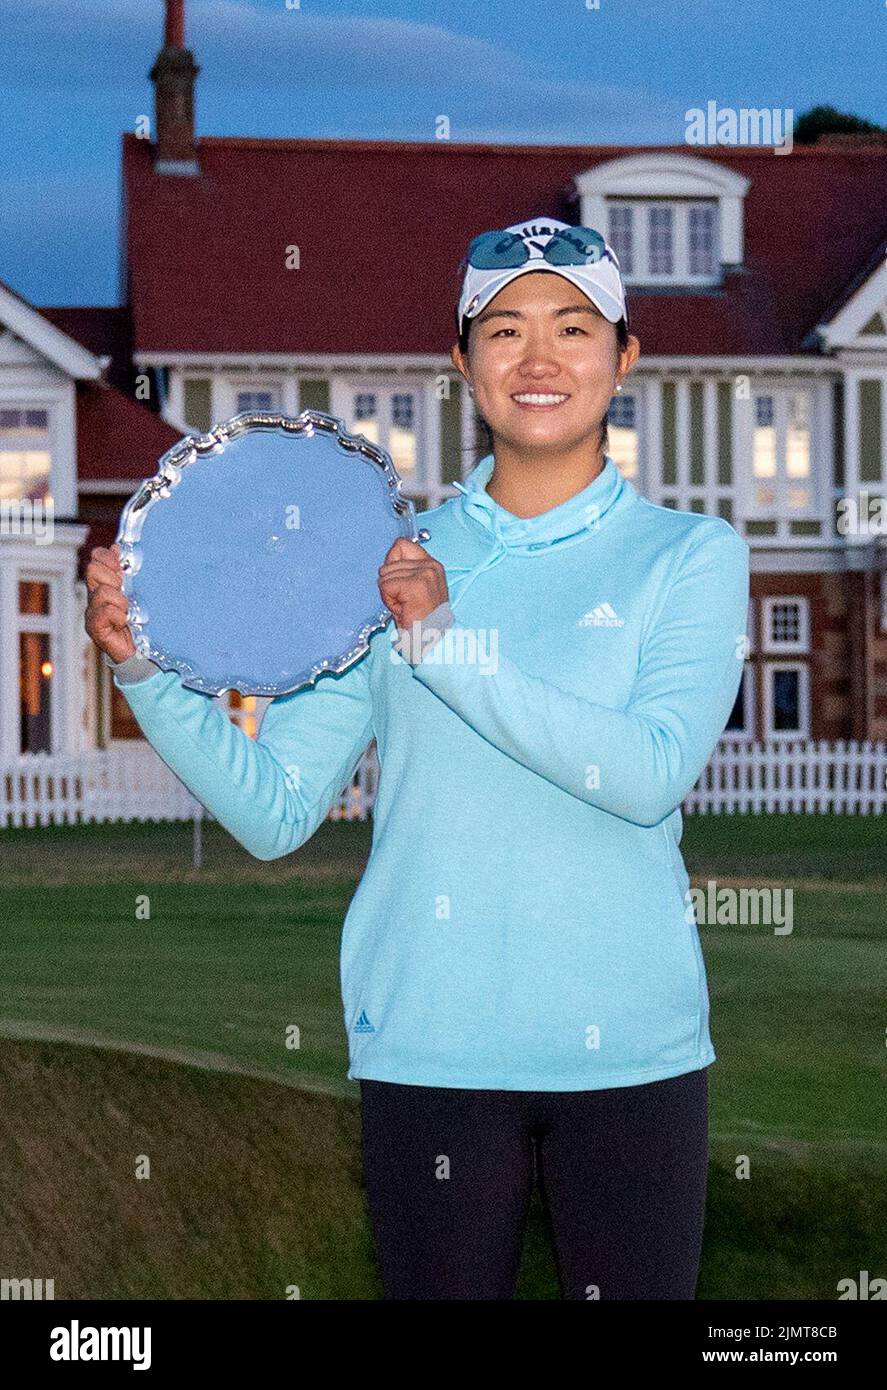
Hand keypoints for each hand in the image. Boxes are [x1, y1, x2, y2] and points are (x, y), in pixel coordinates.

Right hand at [84, 543, 136, 663]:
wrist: (141, 651)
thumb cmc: (140, 620)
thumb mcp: (136, 591)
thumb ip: (125, 570)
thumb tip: (117, 547)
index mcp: (105, 583)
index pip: (97, 558)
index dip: (108, 558)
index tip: (123, 568)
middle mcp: (95, 595)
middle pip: (93, 569)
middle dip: (114, 577)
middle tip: (125, 592)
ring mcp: (93, 612)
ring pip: (101, 591)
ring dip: (119, 600)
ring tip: (128, 611)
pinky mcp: (95, 628)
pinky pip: (104, 612)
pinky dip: (118, 615)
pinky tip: (125, 622)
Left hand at [378, 537, 448, 631]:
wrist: (430, 644)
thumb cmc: (421, 622)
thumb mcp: (412, 589)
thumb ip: (402, 570)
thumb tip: (388, 558)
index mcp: (432, 565)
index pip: (401, 544)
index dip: (391, 564)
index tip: (400, 585)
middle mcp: (431, 566)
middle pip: (388, 562)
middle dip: (390, 585)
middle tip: (406, 603)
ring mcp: (425, 574)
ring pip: (385, 575)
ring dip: (389, 595)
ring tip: (406, 607)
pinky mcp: (416, 584)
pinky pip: (385, 586)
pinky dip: (388, 601)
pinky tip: (403, 610)